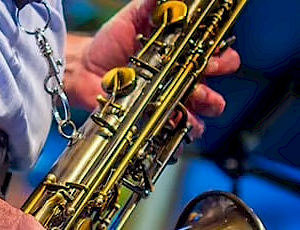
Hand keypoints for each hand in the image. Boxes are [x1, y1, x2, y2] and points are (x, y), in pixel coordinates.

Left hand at [64, 0, 240, 135]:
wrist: (85, 69)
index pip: (215, 55)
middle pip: (212, 91)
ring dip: (199, 115)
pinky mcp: (152, 122)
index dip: (222, 57)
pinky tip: (176, 134)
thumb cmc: (110, 43)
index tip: (214, 57)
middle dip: (213, 90)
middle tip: (201, 84)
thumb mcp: (133, 16)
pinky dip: (178, 138)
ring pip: (197, 116)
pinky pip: (172, 136)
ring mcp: (168, 104)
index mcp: (183, 54)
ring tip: (189, 110)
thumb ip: (153, 5)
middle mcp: (180, 81)